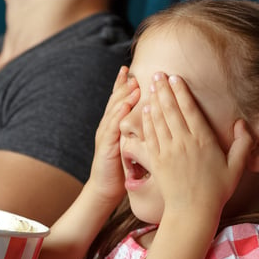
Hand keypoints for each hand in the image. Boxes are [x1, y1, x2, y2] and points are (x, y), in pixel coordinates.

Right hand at [88, 66, 139, 204]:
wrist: (105, 190)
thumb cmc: (121, 169)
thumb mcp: (130, 145)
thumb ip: (136, 131)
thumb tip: (153, 118)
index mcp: (114, 126)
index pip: (118, 101)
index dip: (122, 85)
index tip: (129, 69)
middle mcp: (107, 127)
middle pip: (114, 101)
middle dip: (123, 86)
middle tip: (131, 71)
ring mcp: (105, 137)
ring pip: (113, 112)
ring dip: (123, 98)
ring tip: (133, 84)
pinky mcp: (106, 148)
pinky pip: (112, 130)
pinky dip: (118, 117)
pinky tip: (125, 108)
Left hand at [142, 73, 252, 217]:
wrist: (192, 211)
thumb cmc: (216, 190)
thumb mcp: (236, 167)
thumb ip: (242, 144)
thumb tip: (242, 123)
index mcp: (203, 141)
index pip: (189, 110)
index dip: (181, 92)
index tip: (175, 78)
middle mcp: (184, 142)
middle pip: (171, 109)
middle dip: (163, 89)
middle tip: (157, 74)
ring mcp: (168, 151)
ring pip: (158, 120)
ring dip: (153, 100)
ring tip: (149, 85)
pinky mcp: (157, 160)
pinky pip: (150, 136)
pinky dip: (146, 120)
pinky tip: (145, 110)